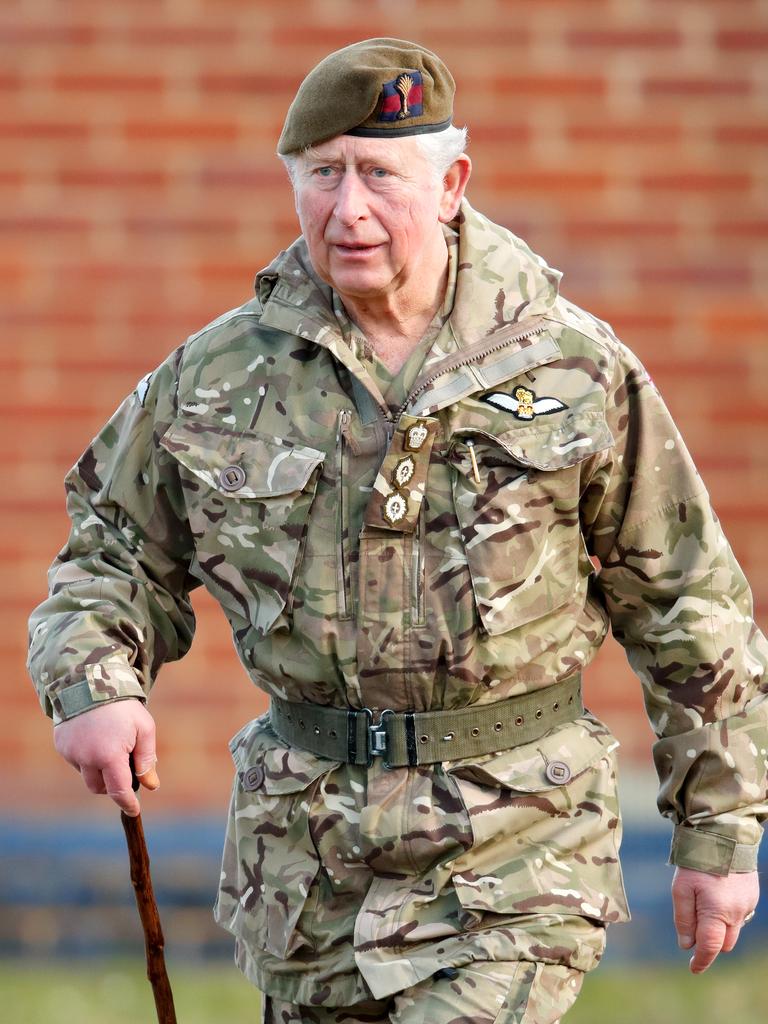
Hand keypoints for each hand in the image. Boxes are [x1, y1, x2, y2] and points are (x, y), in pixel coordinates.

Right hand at [54, 699, 159, 816]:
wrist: (90, 680)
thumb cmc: (123, 706)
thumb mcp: (144, 728)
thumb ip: (147, 759)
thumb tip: (151, 785)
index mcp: (109, 756)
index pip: (118, 791)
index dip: (128, 803)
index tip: (134, 810)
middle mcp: (86, 758)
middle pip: (99, 787)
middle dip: (112, 784)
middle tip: (125, 765)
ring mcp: (70, 752)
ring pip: (87, 774)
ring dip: (99, 770)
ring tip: (110, 744)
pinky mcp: (61, 745)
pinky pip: (76, 760)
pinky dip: (86, 756)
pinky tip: (95, 737)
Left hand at [672, 866, 758, 972]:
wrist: (723, 836)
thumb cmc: (697, 863)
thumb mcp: (681, 889)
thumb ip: (684, 919)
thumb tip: (686, 944)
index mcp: (717, 913)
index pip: (710, 947)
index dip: (701, 961)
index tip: (693, 968)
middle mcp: (736, 913)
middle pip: (724, 943)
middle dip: (710, 943)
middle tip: (693, 933)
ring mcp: (747, 905)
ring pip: (733, 930)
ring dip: (719, 928)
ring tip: (704, 906)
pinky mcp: (752, 896)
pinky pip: (739, 915)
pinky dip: (727, 914)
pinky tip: (717, 896)